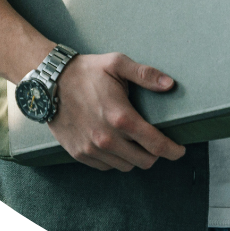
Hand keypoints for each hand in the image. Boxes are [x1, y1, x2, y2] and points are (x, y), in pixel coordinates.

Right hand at [47, 53, 186, 170]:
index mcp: (121, 117)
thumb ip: (146, 75)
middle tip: (158, 143)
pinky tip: (118, 145)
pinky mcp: (79, 154)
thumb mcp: (117, 64)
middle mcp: (107, 138)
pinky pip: (106, 167)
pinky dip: (116, 160)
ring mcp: (92, 149)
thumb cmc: (86, 71)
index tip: (180, 150)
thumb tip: (170, 85)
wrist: (49, 83)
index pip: (156, 145)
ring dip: (136, 158)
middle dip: (156, 154)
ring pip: (126, 166)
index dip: (172, 150)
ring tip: (138, 143)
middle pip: (144, 161)